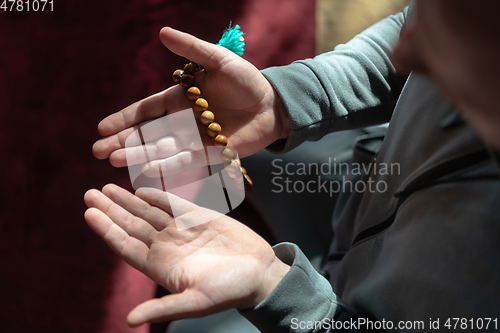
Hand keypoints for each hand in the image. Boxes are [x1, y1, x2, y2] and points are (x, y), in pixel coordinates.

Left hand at [84, 184, 289, 325]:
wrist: (261, 274)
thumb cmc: (230, 291)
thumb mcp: (196, 302)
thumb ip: (163, 306)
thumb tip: (128, 319)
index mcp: (162, 266)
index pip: (126, 245)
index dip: (107, 230)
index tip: (89, 212)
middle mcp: (168, 246)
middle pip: (131, 225)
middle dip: (111, 209)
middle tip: (90, 192)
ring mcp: (183, 231)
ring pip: (148, 212)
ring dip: (127, 200)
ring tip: (107, 187)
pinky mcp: (201, 218)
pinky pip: (173, 204)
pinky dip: (157, 195)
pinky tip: (141, 188)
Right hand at [92, 27, 288, 171]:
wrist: (273, 103)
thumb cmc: (246, 80)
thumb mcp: (218, 60)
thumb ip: (192, 49)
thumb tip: (162, 32)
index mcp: (181, 99)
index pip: (146, 110)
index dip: (125, 119)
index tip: (102, 128)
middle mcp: (184, 121)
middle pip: (147, 133)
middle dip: (123, 142)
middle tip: (98, 152)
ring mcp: (196, 139)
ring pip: (161, 149)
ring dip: (138, 155)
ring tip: (114, 160)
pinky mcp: (212, 154)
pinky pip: (186, 161)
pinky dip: (167, 165)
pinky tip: (147, 169)